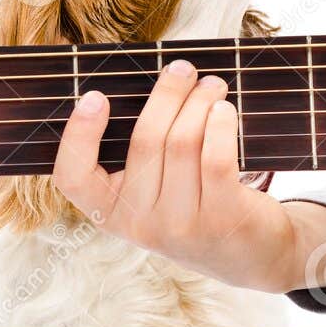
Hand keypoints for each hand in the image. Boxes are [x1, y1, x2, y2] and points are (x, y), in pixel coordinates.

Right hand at [52, 58, 325, 294]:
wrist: (251, 256)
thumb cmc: (199, 209)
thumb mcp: (158, 196)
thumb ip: (146, 158)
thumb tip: (157, 90)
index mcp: (112, 214)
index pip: (74, 178)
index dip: (78, 135)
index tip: (95, 95)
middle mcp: (141, 223)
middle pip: (146, 141)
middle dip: (167, 95)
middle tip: (183, 70)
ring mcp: (181, 223)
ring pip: (183, 142)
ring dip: (199, 102)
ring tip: (213, 85)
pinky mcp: (222, 216)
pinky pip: (216, 158)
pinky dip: (220, 125)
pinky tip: (225, 110)